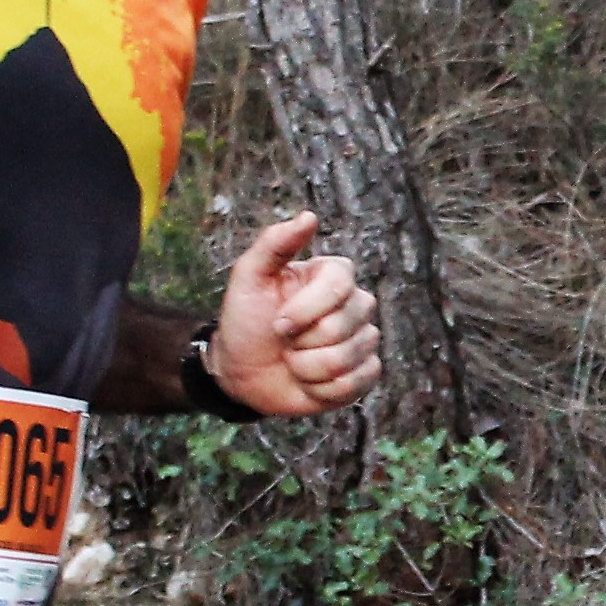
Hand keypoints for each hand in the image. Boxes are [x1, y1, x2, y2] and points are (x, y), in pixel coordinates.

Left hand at [211, 211, 381, 417]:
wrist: (240, 371)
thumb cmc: (245, 320)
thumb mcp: (249, 277)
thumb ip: (275, 243)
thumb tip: (309, 216)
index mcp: (332, 276)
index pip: (339, 286)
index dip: (306, 311)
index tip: (277, 323)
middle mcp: (355, 305)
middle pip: (346, 325)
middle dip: (303, 343)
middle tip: (284, 342)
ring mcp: (362, 340)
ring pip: (348, 358)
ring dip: (308, 368)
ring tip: (293, 362)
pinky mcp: (364, 373)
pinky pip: (356, 383)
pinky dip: (322, 389)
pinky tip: (308, 381)